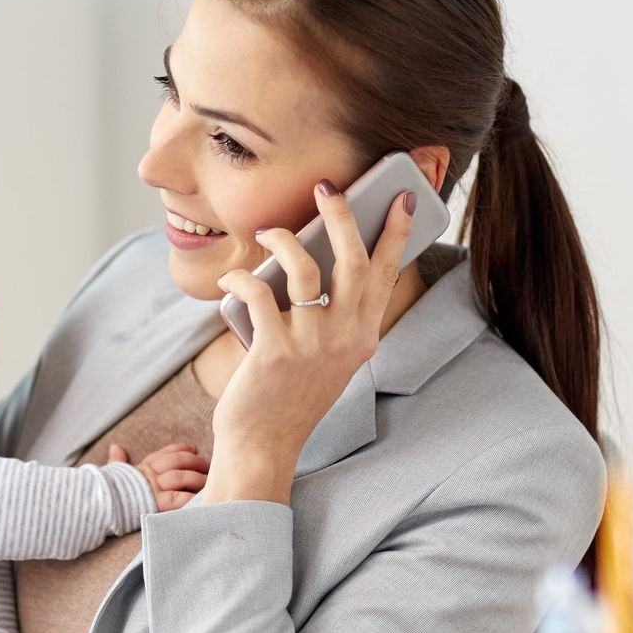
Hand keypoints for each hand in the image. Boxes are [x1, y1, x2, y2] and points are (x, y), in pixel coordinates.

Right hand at [107, 441, 208, 510]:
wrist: (98, 504)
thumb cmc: (106, 490)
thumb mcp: (113, 472)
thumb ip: (118, 461)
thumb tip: (115, 447)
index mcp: (143, 466)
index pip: (166, 453)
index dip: (182, 449)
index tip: (193, 449)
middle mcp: (151, 474)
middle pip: (178, 461)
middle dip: (196, 462)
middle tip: (208, 466)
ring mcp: (155, 487)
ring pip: (182, 476)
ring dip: (198, 478)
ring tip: (209, 481)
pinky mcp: (157, 502)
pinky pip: (179, 498)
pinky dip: (191, 498)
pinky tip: (201, 498)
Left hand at [209, 181, 418, 474]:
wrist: (265, 444)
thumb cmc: (291, 396)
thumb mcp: (329, 358)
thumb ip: (335, 319)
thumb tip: (318, 262)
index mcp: (364, 337)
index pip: (387, 274)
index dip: (395, 233)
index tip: (400, 199)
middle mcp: (346, 339)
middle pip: (353, 260)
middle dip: (342, 215)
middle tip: (327, 188)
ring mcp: (312, 344)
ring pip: (305, 268)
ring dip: (283, 240)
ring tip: (267, 232)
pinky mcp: (275, 350)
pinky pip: (260, 293)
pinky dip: (242, 276)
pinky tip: (231, 276)